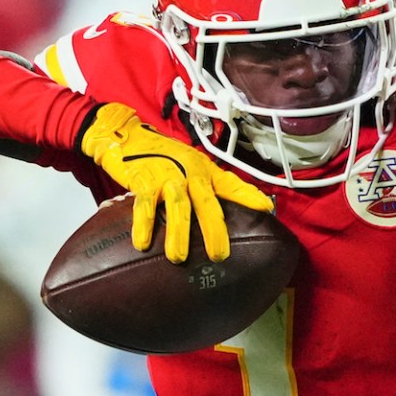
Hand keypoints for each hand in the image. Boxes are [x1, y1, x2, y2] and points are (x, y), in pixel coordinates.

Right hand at [77, 102, 273, 263]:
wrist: (129, 137)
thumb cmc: (164, 157)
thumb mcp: (194, 166)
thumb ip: (216, 185)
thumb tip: (249, 205)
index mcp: (204, 172)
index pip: (231, 185)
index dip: (248, 196)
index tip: (266, 209)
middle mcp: (189, 173)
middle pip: (206, 202)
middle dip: (214, 229)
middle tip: (219, 255)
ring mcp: (167, 176)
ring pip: (177, 206)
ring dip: (178, 233)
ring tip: (178, 258)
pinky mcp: (143, 180)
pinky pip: (144, 205)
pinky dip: (144, 223)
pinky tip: (142, 243)